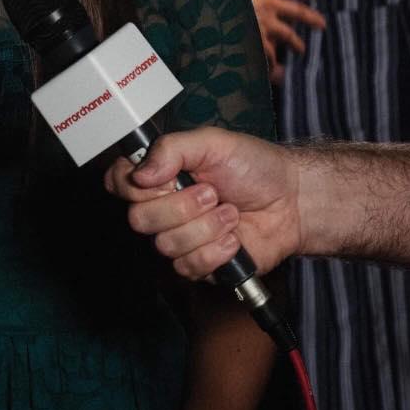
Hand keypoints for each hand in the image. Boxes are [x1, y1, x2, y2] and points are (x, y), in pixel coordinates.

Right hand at [104, 129, 301, 277]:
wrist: (292, 200)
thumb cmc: (254, 167)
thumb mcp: (213, 142)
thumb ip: (172, 149)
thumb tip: (140, 173)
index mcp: (160, 175)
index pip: (118, 182)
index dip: (132, 185)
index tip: (165, 178)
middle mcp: (163, 208)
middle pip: (139, 219)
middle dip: (182, 206)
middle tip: (212, 192)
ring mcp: (179, 238)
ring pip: (166, 245)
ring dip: (206, 227)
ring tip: (230, 212)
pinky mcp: (198, 265)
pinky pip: (189, 266)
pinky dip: (217, 250)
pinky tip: (234, 237)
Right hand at [243, 0, 325, 81]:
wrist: (204, 9)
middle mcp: (268, 3)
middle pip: (298, 10)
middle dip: (312, 17)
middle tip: (322, 24)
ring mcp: (265, 23)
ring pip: (289, 35)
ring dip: (297, 44)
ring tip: (301, 50)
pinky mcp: (257, 41)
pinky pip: (271, 54)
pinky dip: (273, 60)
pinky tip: (276, 66)